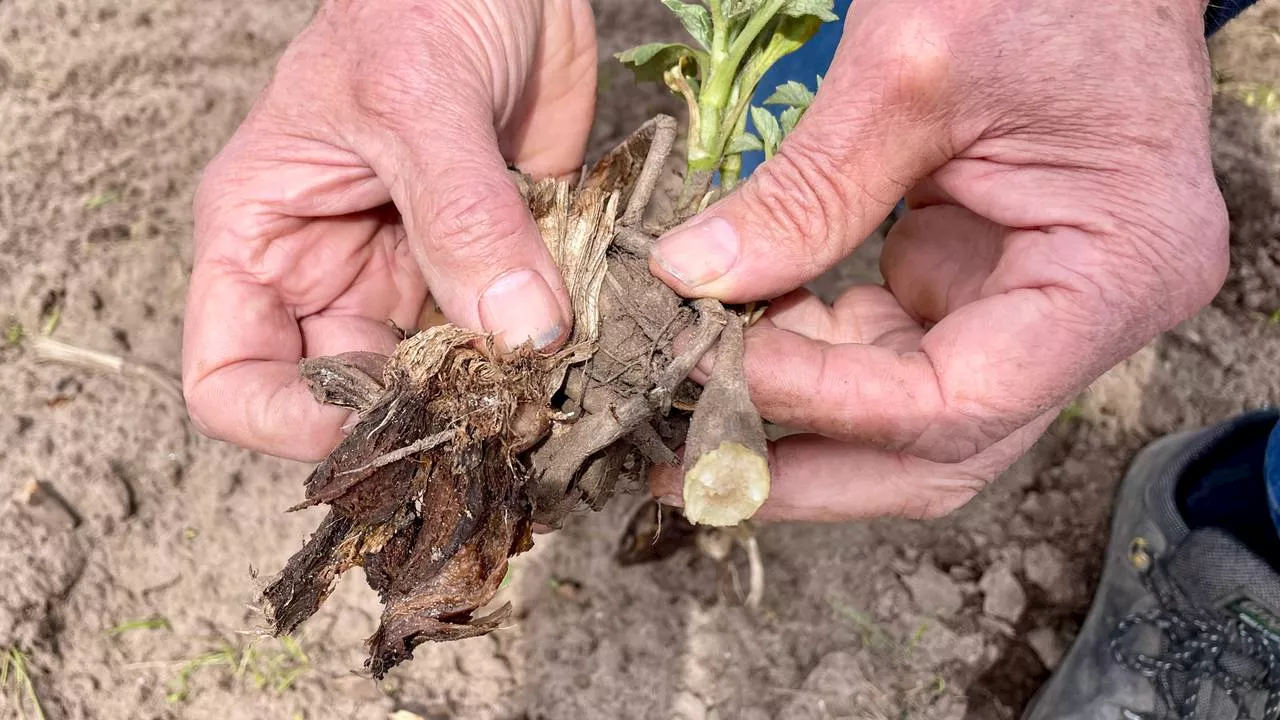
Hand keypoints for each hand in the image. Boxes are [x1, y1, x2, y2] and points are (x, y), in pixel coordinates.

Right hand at [183, 0, 596, 460]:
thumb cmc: (418, 4)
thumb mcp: (415, 100)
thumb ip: (460, 218)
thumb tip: (516, 333)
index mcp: (264, 239)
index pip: (232, 378)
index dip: (287, 425)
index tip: (377, 429)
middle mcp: (332, 273)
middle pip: (346, 399)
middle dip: (412, 420)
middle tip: (488, 419)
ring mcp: (414, 278)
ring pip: (436, 383)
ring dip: (487, 398)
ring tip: (542, 391)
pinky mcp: (491, 272)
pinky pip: (507, 342)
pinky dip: (540, 357)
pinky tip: (578, 351)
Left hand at [649, 0, 1227, 519]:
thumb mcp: (913, 68)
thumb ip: (809, 189)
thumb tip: (691, 278)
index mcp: (1115, 272)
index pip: (962, 402)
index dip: (828, 406)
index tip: (713, 372)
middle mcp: (1084, 313)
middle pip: (939, 449)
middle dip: (809, 469)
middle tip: (687, 473)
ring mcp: (1027, 304)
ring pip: (902, 416)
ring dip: (794, 415)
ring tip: (685, 394)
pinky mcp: (971, 281)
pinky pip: (883, 353)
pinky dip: (804, 355)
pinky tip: (729, 335)